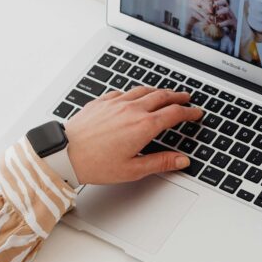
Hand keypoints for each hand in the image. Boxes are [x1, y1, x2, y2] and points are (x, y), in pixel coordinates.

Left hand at [64, 87, 201, 184]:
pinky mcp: (101, 102)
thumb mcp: (133, 170)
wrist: (65, 154)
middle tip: (186, 98)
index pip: (174, 114)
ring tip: (165, 94)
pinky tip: (134, 96)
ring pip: (143, 90)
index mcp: (143, 126)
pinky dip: (135, 93)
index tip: (196, 113)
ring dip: (158, 91)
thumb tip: (181, 160)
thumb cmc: (96, 164)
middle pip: (162, 97)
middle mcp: (132, 110)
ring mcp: (116, 103)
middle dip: (177, 97)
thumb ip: (160, 162)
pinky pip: (123, 92)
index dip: (189, 112)